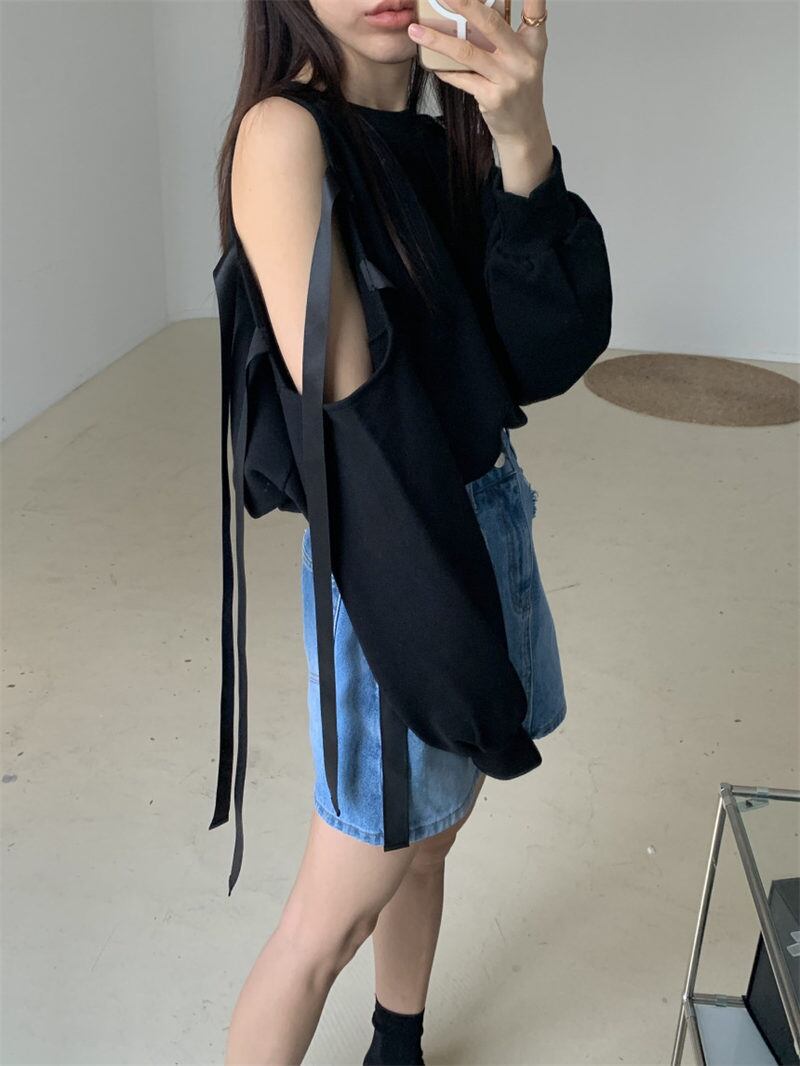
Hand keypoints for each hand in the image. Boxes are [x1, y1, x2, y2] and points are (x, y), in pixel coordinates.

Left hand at [408, 0, 548, 145]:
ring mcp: (508, 79)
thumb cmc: (517, 88)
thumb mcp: (521, 58)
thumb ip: (504, 35)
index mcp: (533, 42)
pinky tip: (430, 63)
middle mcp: (523, 58)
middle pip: (490, 23)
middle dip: (464, 3)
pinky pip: (461, 79)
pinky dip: (444, 70)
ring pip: (467, 52)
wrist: (523, 129)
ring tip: (416, 30)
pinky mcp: (493, 98)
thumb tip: (469, 11)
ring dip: (437, 40)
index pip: (534, 9)